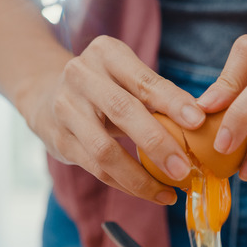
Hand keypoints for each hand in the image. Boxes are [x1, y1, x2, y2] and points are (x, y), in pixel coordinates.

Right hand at [23, 35, 206, 204]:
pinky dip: (126, 184)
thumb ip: (156, 95)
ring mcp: (65, 108)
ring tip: (168, 191)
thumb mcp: (126, 77)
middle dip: (157, 143)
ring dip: (140, 176)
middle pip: (123, 111)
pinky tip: (150, 192)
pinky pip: (96, 168)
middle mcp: (81, 76)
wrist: (45, 93)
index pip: (143, 79)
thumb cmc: (104, 87)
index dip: (172, 101)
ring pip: (104, 149)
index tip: (198, 122)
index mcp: (106, 53)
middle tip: (184, 168)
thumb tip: (201, 124)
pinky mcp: (58, 139)